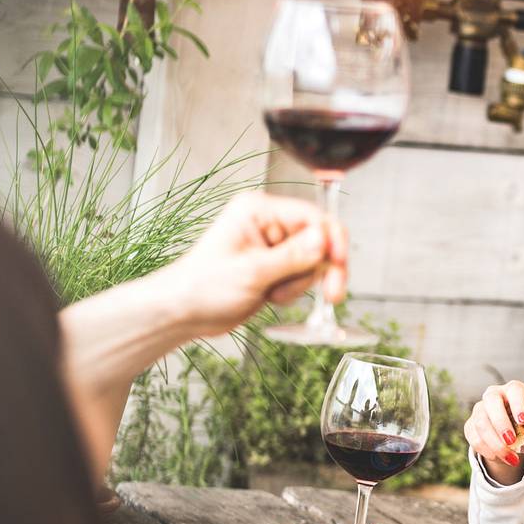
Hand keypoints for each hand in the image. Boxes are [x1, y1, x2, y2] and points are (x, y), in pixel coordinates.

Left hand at [160, 190, 348, 337]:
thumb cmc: (203, 286)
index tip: (339, 265)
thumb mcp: (252, 272)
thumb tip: (324, 240)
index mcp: (259, 211)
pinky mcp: (275, 266)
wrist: (184, 312)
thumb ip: (292, 256)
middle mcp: (269, 223)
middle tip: (332, 294)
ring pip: (313, 262)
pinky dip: (293, 291)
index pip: (312, 217)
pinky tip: (271, 297)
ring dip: (300, 284)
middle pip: (319, 240)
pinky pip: (302, 276)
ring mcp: (273, 246)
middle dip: (320, 269)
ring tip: (273, 294)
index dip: (331, 241)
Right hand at [465, 380, 523, 485]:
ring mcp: (479, 409)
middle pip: (491, 402)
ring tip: (511, 459)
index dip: (518, 405)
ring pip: (482, 424)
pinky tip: (500, 458)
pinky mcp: (470, 425)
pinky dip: (488, 451)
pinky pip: (475, 438)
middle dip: (501, 423)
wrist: (512, 438)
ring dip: (496, 444)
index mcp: (514, 390)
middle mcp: (494, 394)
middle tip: (511, 441)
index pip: (515, 391)